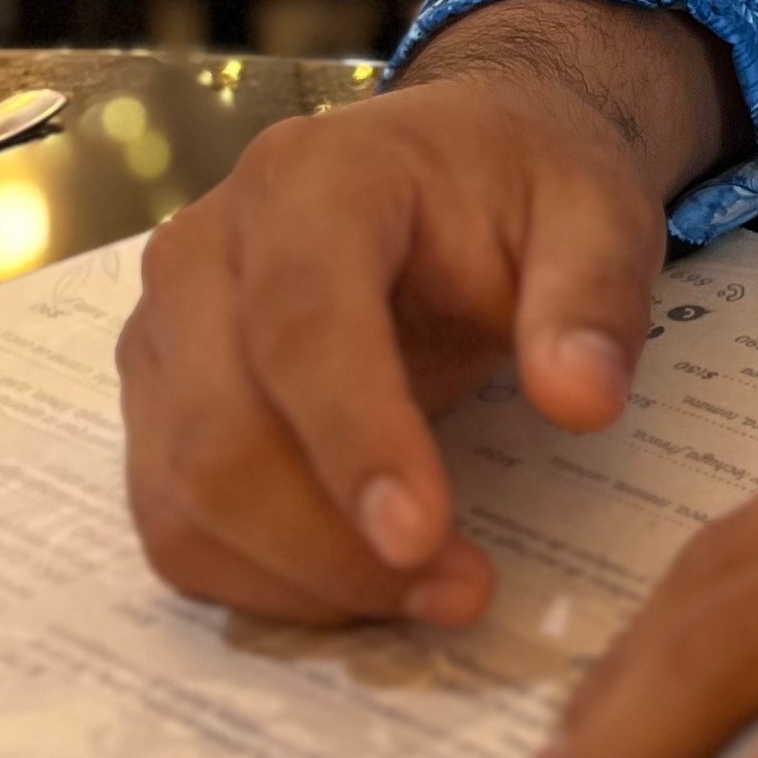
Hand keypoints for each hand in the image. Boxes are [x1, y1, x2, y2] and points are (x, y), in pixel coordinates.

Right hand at [116, 0, 734, 628]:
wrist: (456, 162)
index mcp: (312, 179)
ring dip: (301, 580)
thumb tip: (583, 401)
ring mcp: (166, 331)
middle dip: (334, 543)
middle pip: (223, 433)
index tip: (425, 538)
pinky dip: (261, 582)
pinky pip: (175, 525)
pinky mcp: (161, 403)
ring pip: (185, 497)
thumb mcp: (595, 209)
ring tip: (432, 595)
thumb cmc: (520, 184)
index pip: (302, 322)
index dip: (355, 439)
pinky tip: (363, 586)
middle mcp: (206, 251)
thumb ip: (593, 295)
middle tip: (464, 591)